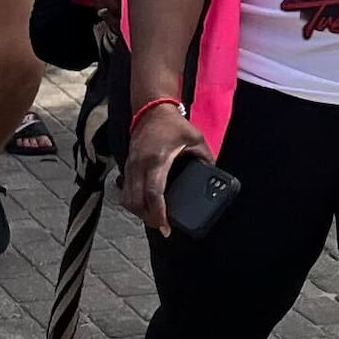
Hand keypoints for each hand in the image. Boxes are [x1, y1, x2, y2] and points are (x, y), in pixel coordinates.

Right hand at [122, 102, 205, 230]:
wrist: (151, 110)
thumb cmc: (174, 125)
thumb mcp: (195, 139)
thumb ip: (205, 158)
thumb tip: (213, 176)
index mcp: (157, 159)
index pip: (154, 193)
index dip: (158, 213)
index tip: (165, 227)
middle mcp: (140, 165)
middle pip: (137, 201)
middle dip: (149, 218)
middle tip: (162, 227)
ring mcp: (130, 166)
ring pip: (128, 198)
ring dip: (139, 212)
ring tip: (154, 219)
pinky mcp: (127, 166)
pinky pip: (125, 191)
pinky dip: (133, 203)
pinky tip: (145, 207)